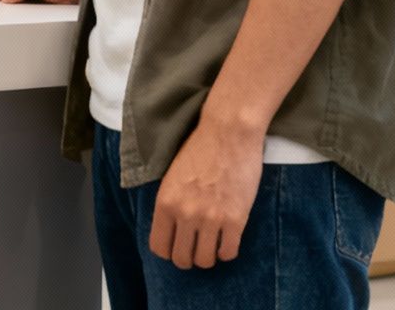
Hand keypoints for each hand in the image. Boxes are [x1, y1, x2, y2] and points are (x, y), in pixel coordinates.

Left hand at [150, 115, 265, 269]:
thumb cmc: (200, 150)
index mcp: (165, 203)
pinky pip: (229, 252)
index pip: (158, 247)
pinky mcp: (236, 219)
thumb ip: (170, 204)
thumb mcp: (171, 177)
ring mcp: (211, 218)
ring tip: (212, 244)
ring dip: (208, 256)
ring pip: (205, 261)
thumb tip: (171, 230)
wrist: (228, 133)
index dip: (168, 251)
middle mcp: (185, 213)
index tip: (177, 246)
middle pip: (182, 259)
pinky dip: (227, 250)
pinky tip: (227, 239)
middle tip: (196, 247)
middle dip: (188, 257)